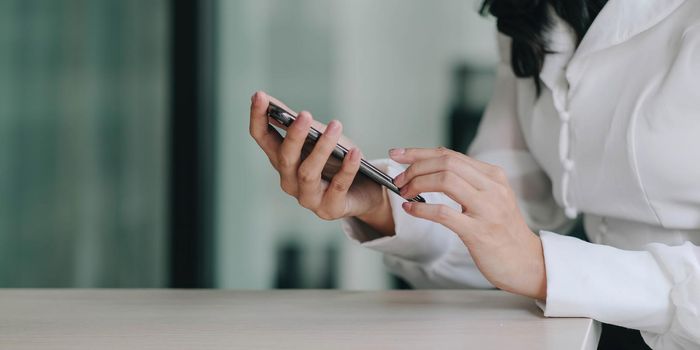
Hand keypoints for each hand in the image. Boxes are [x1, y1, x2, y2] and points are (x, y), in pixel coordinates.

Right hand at [248, 91, 393, 235]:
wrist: (365, 192)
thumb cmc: (338, 161)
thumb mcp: (319, 139)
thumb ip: (301, 125)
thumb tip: (279, 105)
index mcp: (282, 160)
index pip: (262, 138)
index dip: (258, 117)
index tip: (259, 96)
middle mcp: (289, 180)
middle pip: (284, 158)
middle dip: (294, 136)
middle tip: (305, 114)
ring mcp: (308, 198)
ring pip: (308, 173)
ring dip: (322, 148)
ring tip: (336, 126)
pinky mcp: (330, 208)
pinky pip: (337, 186)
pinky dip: (347, 168)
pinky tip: (354, 152)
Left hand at [391, 147, 545, 299]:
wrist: (527, 263)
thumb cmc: (503, 232)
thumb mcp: (491, 198)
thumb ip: (467, 181)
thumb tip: (432, 164)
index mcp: (493, 176)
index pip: (450, 154)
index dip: (419, 152)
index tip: (398, 154)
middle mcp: (492, 187)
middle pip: (446, 162)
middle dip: (415, 167)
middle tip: (399, 179)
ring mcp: (487, 209)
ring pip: (445, 180)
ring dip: (417, 183)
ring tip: (404, 192)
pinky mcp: (479, 232)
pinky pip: (444, 213)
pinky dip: (421, 209)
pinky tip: (411, 209)